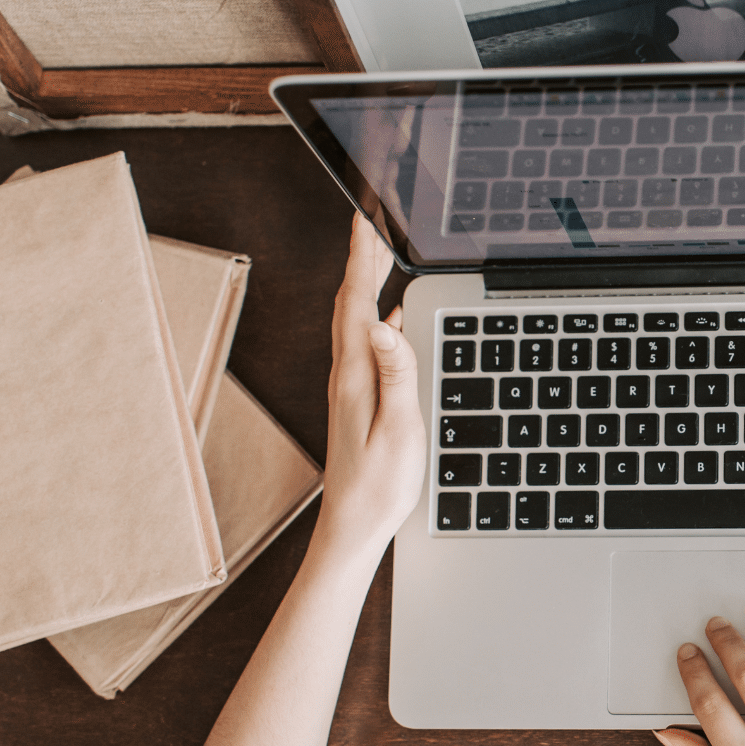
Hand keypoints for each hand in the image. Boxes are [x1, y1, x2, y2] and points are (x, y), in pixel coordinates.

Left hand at [310, 216, 426, 561]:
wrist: (352, 526)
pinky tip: (390, 315)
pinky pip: (364, 342)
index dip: (362, 258)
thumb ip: (396, 373)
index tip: (365, 219)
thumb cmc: (378, 486)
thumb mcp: (398, 429)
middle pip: (350, 303)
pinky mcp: (358, 399)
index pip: (356, 302)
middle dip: (362, 259)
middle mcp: (346, 375)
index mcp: (355, 376)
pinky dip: (375, 314)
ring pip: (355, 320)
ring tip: (380, 255)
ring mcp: (350, 386)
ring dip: (366, 282)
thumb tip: (386, 321)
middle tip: (373, 222)